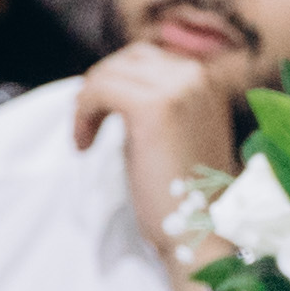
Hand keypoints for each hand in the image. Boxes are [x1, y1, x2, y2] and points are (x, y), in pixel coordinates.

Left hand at [72, 44, 241, 290]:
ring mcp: (178, 87)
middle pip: (128, 59)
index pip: (148, 58)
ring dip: (88, 101)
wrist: (200, 232)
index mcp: (207, 80)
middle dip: (101, 87)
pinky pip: (99, 90)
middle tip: (88, 126)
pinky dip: (82, 114)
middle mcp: (197, 75)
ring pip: (109, 72)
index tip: (101, 119)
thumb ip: (155, 103)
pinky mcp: (154, 106)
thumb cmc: (185, 194)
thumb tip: (113, 86)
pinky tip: (84, 144)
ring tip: (85, 137)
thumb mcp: (174, 133)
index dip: (117, 83)